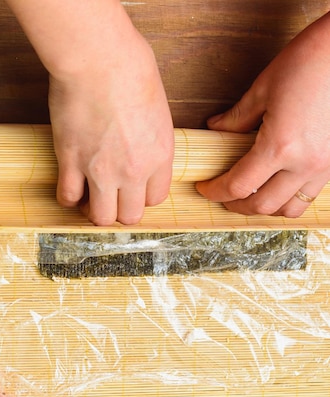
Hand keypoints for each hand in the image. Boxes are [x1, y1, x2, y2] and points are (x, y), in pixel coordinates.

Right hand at [4, 0, 173, 225]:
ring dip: (94, 210)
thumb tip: (140, 143)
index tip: (131, 188)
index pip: (156, 198)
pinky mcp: (71, 162)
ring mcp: (101, 170)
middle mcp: (134, 170)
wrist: (98, 60)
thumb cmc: (130, 69)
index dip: (141, 195)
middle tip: (109, 195)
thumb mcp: (157, 106)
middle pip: (130, 215)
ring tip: (88, 196)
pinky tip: (68, 186)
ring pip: (100, 217)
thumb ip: (151, 136)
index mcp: (160, 154)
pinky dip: (67, 197)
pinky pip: (67, 197)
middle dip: (119, 209)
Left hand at [196, 12, 329, 216]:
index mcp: (280, 147)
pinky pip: (310, 194)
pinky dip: (289, 196)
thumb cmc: (307, 63)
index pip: (238, 186)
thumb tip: (215, 130)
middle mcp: (305, 164)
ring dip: (266, 207)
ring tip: (250, 194)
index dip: (215, 191)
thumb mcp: (263, 91)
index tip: (204, 187)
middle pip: (263, 206)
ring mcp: (326, 166)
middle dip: (236, 205)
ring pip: (290, 208)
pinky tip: (277, 183)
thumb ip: (236, 118)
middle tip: (221, 195)